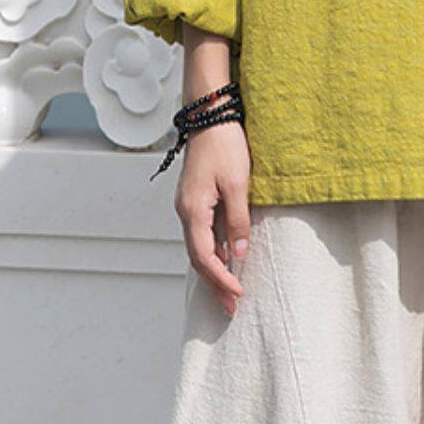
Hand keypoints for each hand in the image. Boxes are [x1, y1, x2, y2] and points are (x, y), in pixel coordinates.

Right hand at [175, 120, 251, 317]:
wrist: (210, 115)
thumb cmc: (225, 145)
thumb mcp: (238, 183)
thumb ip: (237, 219)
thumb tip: (238, 253)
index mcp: (193, 210)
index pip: (204, 256)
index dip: (221, 278)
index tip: (237, 293)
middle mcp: (185, 211)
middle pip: (197, 258)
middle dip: (214, 284)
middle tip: (230, 308)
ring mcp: (187, 205)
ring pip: (197, 247)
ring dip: (213, 270)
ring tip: (228, 291)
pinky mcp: (194, 198)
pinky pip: (201, 233)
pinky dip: (212, 251)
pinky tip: (225, 259)